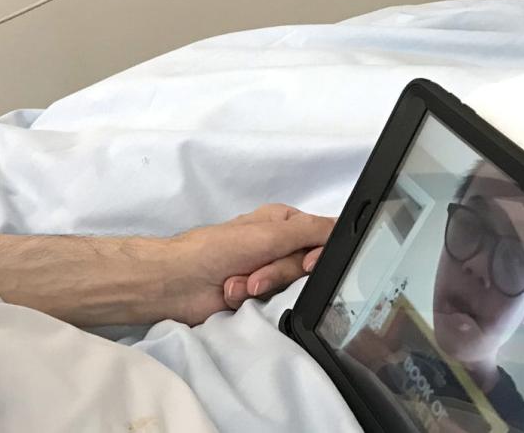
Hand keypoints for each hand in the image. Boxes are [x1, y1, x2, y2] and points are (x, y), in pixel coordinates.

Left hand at [162, 204, 333, 324]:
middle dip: (279, 273)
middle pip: (307, 266)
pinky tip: (234, 294)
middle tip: (255, 274)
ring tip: (238, 283)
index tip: (306, 263)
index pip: (322, 237)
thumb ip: (311, 231)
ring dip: (262, 287)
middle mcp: (278, 245)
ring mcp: (266, 271)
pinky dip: (252, 300)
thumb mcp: (270, 234)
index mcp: (283, 222)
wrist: (178, 282)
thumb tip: (345, 228)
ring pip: (291, 286)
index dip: (318, 254)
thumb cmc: (214, 249)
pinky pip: (274, 302)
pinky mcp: (256, 295)